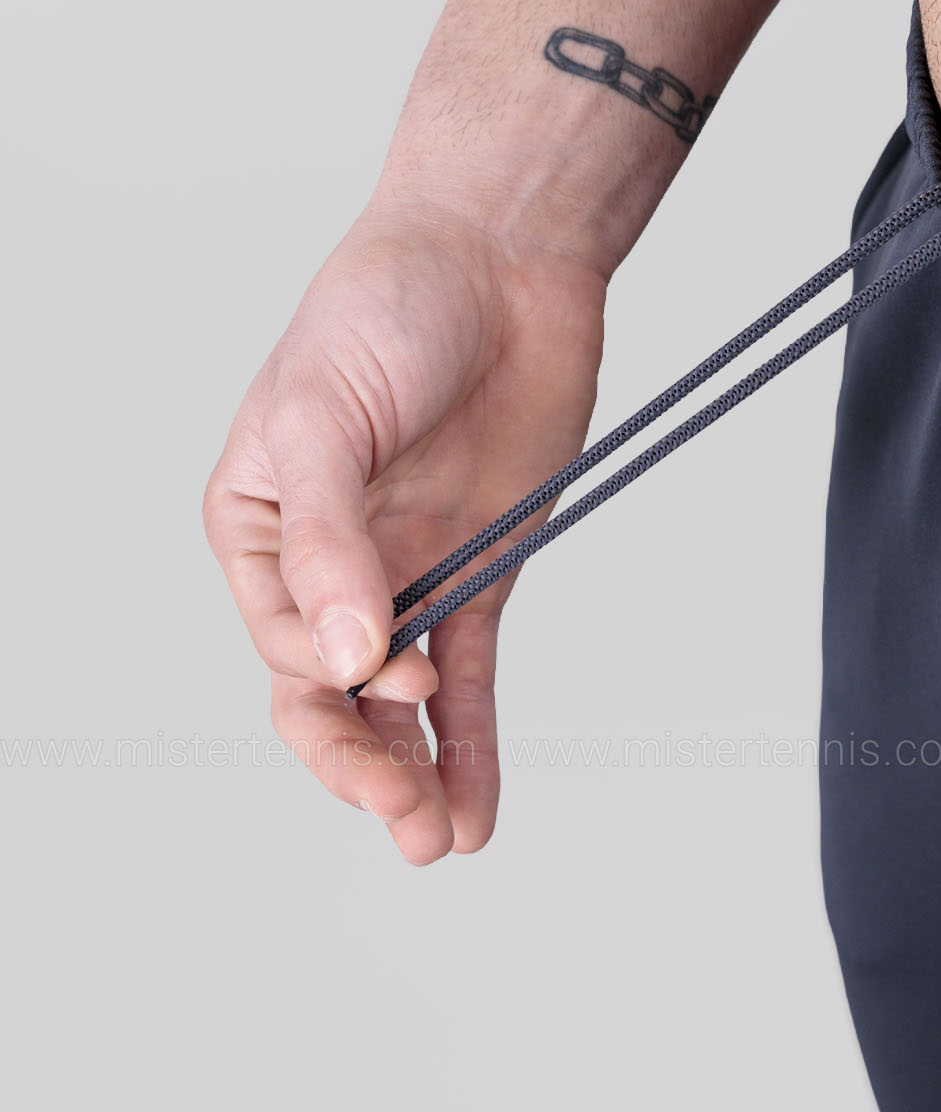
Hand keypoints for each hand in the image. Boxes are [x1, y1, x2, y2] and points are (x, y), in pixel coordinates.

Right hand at [204, 199, 604, 861]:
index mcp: (260, 527)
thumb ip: (329, 538)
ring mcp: (406, 576)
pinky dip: (471, 743)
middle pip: (329, 696)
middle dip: (362, 766)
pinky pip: (469, 678)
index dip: (333, 677)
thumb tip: (348, 659)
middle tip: (409, 824)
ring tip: (441, 842)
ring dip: (415, 777)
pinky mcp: (478, 577)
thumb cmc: (386, 308)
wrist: (501, 261)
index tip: (392, 671)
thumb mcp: (322, 411)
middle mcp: (329, 566)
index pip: (281, 639)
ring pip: (395, 706)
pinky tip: (477, 806)